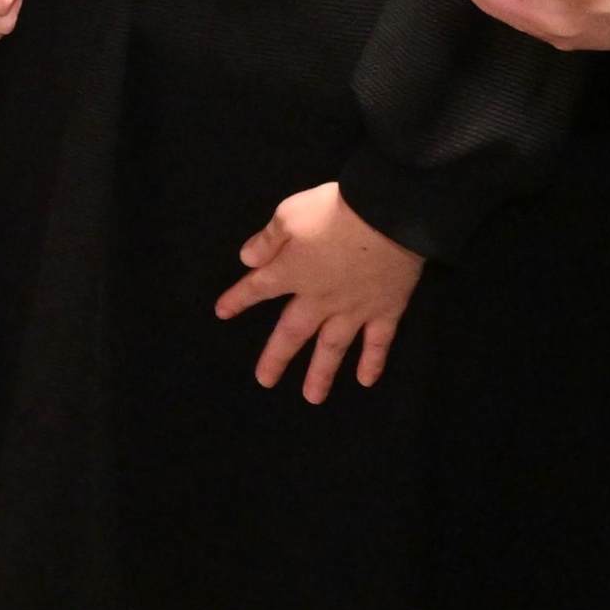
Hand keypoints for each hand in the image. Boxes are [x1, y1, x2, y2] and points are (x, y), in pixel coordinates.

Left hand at [215, 180, 423, 401]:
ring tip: (312, 398)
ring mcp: (354, 309)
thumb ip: (267, 240)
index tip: (221, 313)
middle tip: (265, 381)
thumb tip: (246, 259)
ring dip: (321, 374)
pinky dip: (372, 361)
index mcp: (292, 272)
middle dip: (277, 357)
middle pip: (292, 332)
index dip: (238, 299)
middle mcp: (319, 299)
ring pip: (333, 348)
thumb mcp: (289, 214)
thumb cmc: (334, 211)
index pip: (258, 288)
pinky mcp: (385, 310)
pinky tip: (365, 380)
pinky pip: (378, 342)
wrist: (388, 216)